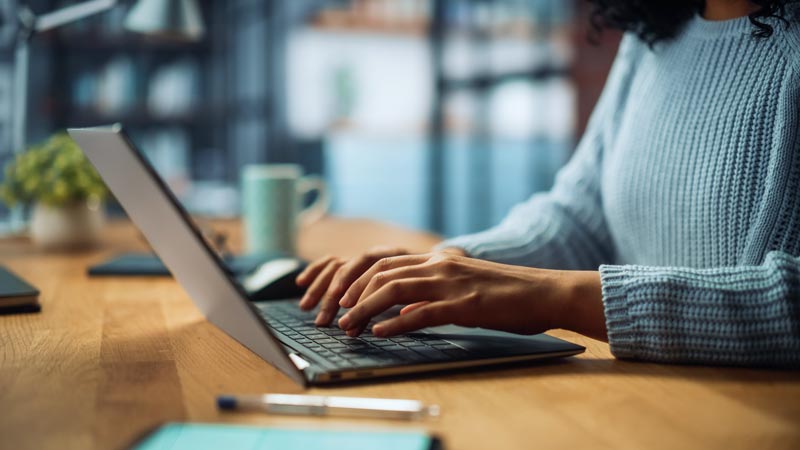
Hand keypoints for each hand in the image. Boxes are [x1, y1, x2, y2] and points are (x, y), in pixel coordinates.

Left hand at [335, 253, 605, 339]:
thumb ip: (432, 291)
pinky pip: (422, 313)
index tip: (336, 298)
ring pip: (393, 290)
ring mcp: (450, 284)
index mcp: (437, 260)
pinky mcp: (464, 306)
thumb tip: (402, 307)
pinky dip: (396, 323)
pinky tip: (380, 333)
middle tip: (332, 315)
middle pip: (381, 273)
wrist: (544, 292)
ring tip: (346, 326)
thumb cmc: (505, 293)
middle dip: (351, 294)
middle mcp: (438, 265)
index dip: (355, 280)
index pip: (384, 263)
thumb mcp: (462, 285)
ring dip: (364, 309)